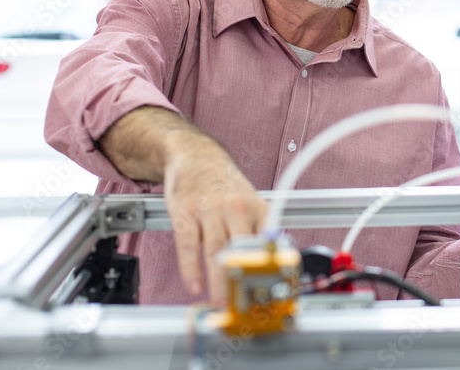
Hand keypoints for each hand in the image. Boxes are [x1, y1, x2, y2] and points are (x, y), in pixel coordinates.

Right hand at [100, 107, 268, 305]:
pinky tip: (194, 285)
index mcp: (257, 208)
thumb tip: (274, 262)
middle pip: (242, 250)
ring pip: (216, 251)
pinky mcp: (185, 213)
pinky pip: (188, 245)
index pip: (267, 243)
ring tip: (221, 302)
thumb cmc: (224, 185)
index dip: (268, 269)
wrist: (196, 156)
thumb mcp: (251, 202)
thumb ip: (260, 230)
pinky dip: (191, 268)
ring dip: (219, 281)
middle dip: (243, 279)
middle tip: (245, 303)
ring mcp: (209, 210)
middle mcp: (236, 208)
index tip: (268, 290)